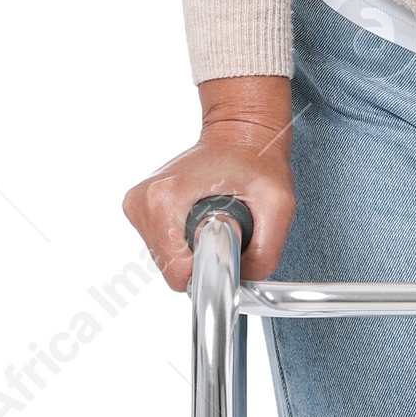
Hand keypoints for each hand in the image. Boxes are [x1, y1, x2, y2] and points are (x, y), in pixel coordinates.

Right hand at [123, 76, 295, 289]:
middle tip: (224, 228)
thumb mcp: (278, 205)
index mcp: (165, 200)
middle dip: (202, 258)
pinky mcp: (140, 208)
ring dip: (193, 249)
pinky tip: (200, 217)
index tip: (227, 246)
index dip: (209, 268)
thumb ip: (265, 253)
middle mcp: (143, 202)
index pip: (178, 271)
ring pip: (166, 259)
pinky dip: (184, 240)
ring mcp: (137, 205)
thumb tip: (242, 281)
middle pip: (171, 267)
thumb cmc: (255, 162)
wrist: (238, 135)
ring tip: (213, 220)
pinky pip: (163, 246)